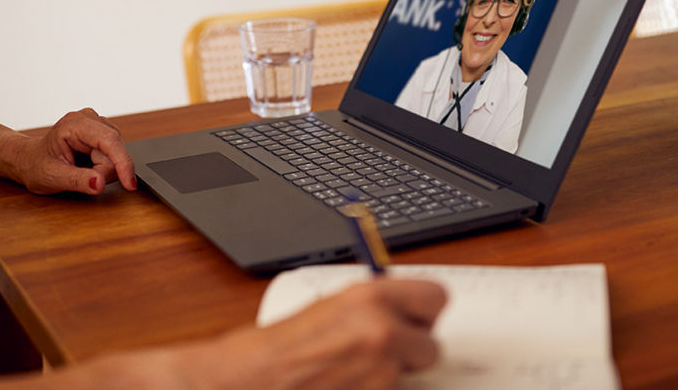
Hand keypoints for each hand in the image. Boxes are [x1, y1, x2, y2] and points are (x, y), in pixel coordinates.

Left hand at [11, 108, 136, 195]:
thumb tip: (100, 183)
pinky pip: (115, 154)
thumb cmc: (37, 166)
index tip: (129, 184)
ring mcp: (98, 124)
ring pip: (117, 153)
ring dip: (104, 169)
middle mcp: (89, 119)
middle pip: (115, 150)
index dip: (122, 163)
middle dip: (103, 171)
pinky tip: (88, 166)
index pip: (109, 141)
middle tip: (80, 179)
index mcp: (75, 124)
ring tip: (80, 170)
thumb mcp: (53, 177)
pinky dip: (104, 166)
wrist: (30, 160)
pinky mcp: (103, 133)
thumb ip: (77, 181)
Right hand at [28, 279, 446, 388]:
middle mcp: (383, 333)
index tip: (412, 319)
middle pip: (431, 345)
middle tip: (376, 355)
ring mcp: (381, 376)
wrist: (241, 387)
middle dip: (408, 352)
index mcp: (370, 298)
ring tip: (349, 378)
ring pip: (412, 379)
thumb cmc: (267, 354)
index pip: (436, 298)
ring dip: (389, 380)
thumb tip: (396, 314)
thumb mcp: (324, 311)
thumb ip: (367, 310)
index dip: (422, 312)